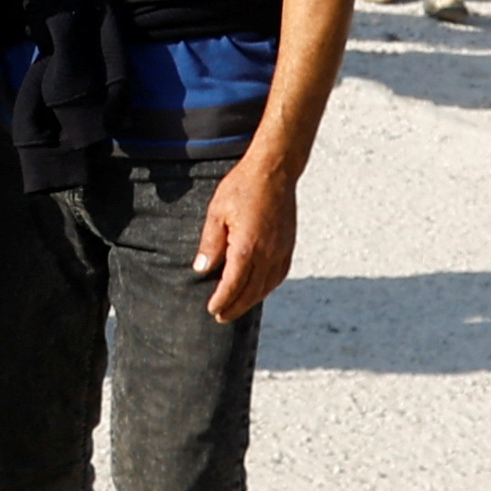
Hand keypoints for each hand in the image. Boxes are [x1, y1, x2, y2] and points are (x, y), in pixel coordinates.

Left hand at [196, 155, 298, 321]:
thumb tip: (202, 270)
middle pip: (251, 290)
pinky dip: (267, 287)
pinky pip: (279, 275)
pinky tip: (258, 290)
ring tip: (236, 308)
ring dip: (252, 300)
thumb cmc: (241, 189)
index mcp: (247, 247)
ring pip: (267, 286)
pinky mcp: (289, 246)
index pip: (234, 284)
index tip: (212, 310)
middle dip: (235, 306)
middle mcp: (268, 253)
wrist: (274, 173)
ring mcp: (281, 250)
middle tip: (220, 317)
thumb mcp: (216, 213)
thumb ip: (210, 244)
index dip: (223, 300)